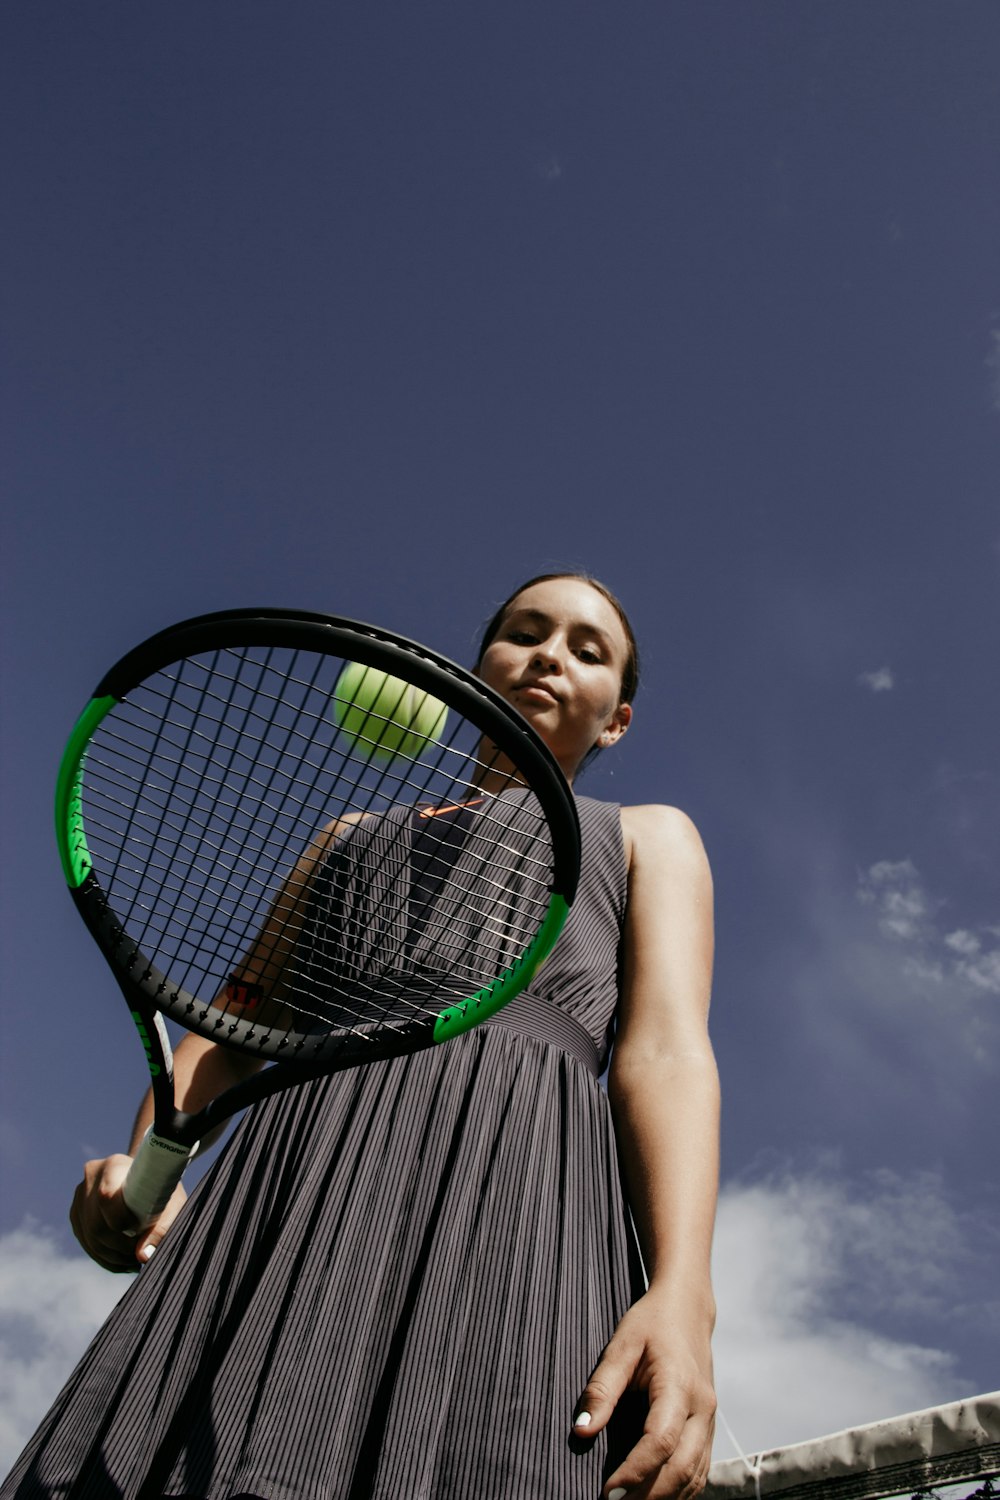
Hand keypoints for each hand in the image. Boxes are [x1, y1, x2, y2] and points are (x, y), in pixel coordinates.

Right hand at [70, 1154, 186, 1271]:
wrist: (148, 1176)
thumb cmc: (163, 1190)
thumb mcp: (172, 1206)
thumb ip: (161, 1229)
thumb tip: (142, 1256)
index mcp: (115, 1165)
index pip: (107, 1198)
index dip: (122, 1222)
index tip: (141, 1232)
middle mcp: (92, 1177)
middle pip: (96, 1224)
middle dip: (118, 1248)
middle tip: (138, 1256)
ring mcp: (80, 1194)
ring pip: (89, 1236)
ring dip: (111, 1256)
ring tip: (133, 1261)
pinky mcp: (77, 1211)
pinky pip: (85, 1240)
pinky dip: (103, 1256)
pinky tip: (121, 1261)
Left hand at [574, 1287, 716, 1498]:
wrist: (689, 1310)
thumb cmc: (650, 1324)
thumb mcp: (621, 1345)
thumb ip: (601, 1388)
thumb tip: (581, 1431)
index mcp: (679, 1385)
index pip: (660, 1440)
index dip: (636, 1471)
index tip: (608, 1492)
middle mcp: (702, 1408)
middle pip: (681, 1467)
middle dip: (649, 1496)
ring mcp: (710, 1420)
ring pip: (695, 1475)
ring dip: (666, 1499)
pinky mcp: (709, 1428)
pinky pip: (700, 1469)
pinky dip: (681, 1491)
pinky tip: (655, 1498)